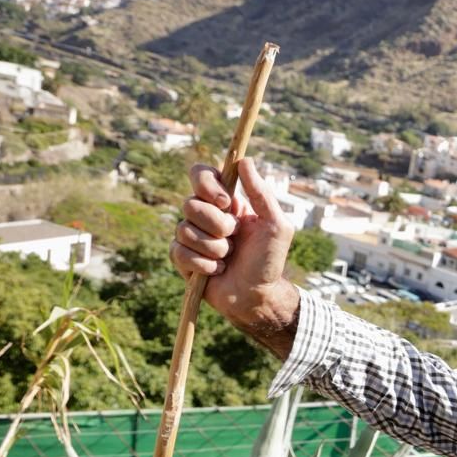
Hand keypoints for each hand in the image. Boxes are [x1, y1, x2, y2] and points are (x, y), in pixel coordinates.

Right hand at [169, 157, 299, 355]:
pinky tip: (218, 271)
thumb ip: (262, 193)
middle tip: (235, 238)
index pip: (201, 174)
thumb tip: (244, 161)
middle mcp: (205, 215)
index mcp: (225, 202)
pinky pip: (179, 252)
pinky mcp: (183, 258)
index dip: (207, 184)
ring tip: (229, 258)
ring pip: (184, 229)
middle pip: (190, 203)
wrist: (258, 296)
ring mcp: (191, 236)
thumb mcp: (276, 225)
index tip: (226, 201)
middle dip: (217, 225)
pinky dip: (204, 265)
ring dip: (215, 248)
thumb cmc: (269, 260)